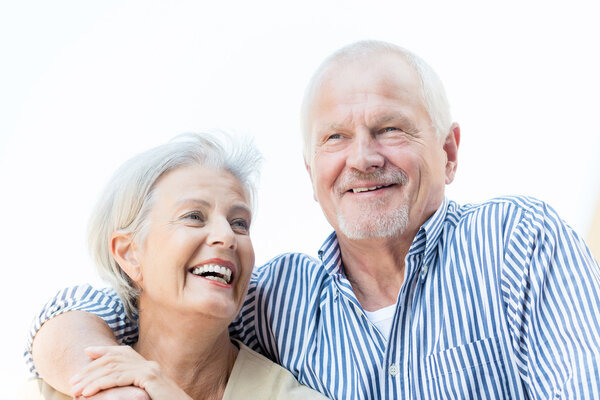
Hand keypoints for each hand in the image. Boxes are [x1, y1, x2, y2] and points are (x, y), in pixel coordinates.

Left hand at [70, 345, 190, 398]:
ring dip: (91, 379)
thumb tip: (116, 387)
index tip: (87, 351)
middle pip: (114, 359)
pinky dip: (100, 384)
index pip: (122, 352)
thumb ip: (133, 387)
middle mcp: (149, 364)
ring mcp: (150, 369)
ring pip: (113, 368)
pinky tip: (89, 392)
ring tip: (76, 390)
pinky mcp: (149, 377)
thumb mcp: (145, 394)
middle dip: (90, 369)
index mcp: (148, 366)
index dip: (104, 350)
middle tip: (73, 381)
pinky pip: (119, 378)